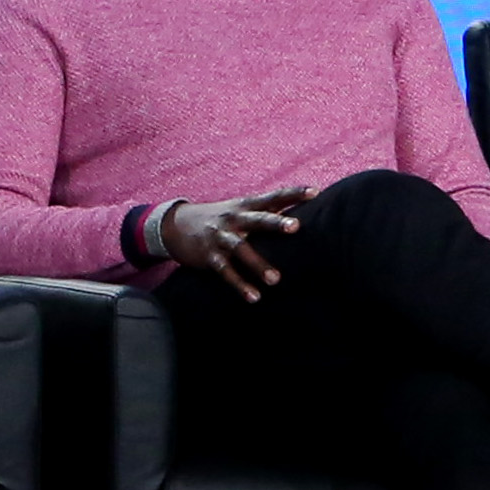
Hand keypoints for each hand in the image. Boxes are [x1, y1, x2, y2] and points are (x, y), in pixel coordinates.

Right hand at [155, 186, 315, 296]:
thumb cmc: (220, 217)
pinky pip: (226, 272)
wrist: (175, 225)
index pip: (273, 197)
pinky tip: (254, 297)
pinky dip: (240, 285)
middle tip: (296, 227)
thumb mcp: (239, 208)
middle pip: (258, 219)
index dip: (293, 193)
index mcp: (245, 205)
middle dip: (276, 222)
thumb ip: (266, 210)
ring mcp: (220, 238)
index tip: (314, 192)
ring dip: (258, 265)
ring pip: (241, 250)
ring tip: (276, 280)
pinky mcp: (209, 256)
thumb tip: (300, 210)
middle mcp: (234, 219)